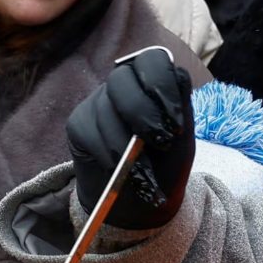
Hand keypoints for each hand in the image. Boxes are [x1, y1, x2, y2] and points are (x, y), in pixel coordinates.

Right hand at [65, 46, 192, 228]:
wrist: (140, 201)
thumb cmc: (166, 165)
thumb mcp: (184, 138)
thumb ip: (181, 107)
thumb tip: (178, 75)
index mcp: (152, 81)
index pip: (152, 60)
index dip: (162, 86)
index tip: (176, 123)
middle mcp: (122, 85)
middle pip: (120, 79)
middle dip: (141, 112)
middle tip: (161, 142)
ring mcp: (96, 103)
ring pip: (104, 110)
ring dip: (126, 145)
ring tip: (144, 172)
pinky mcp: (78, 124)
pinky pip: (88, 133)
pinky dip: (107, 155)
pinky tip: (119, 170)